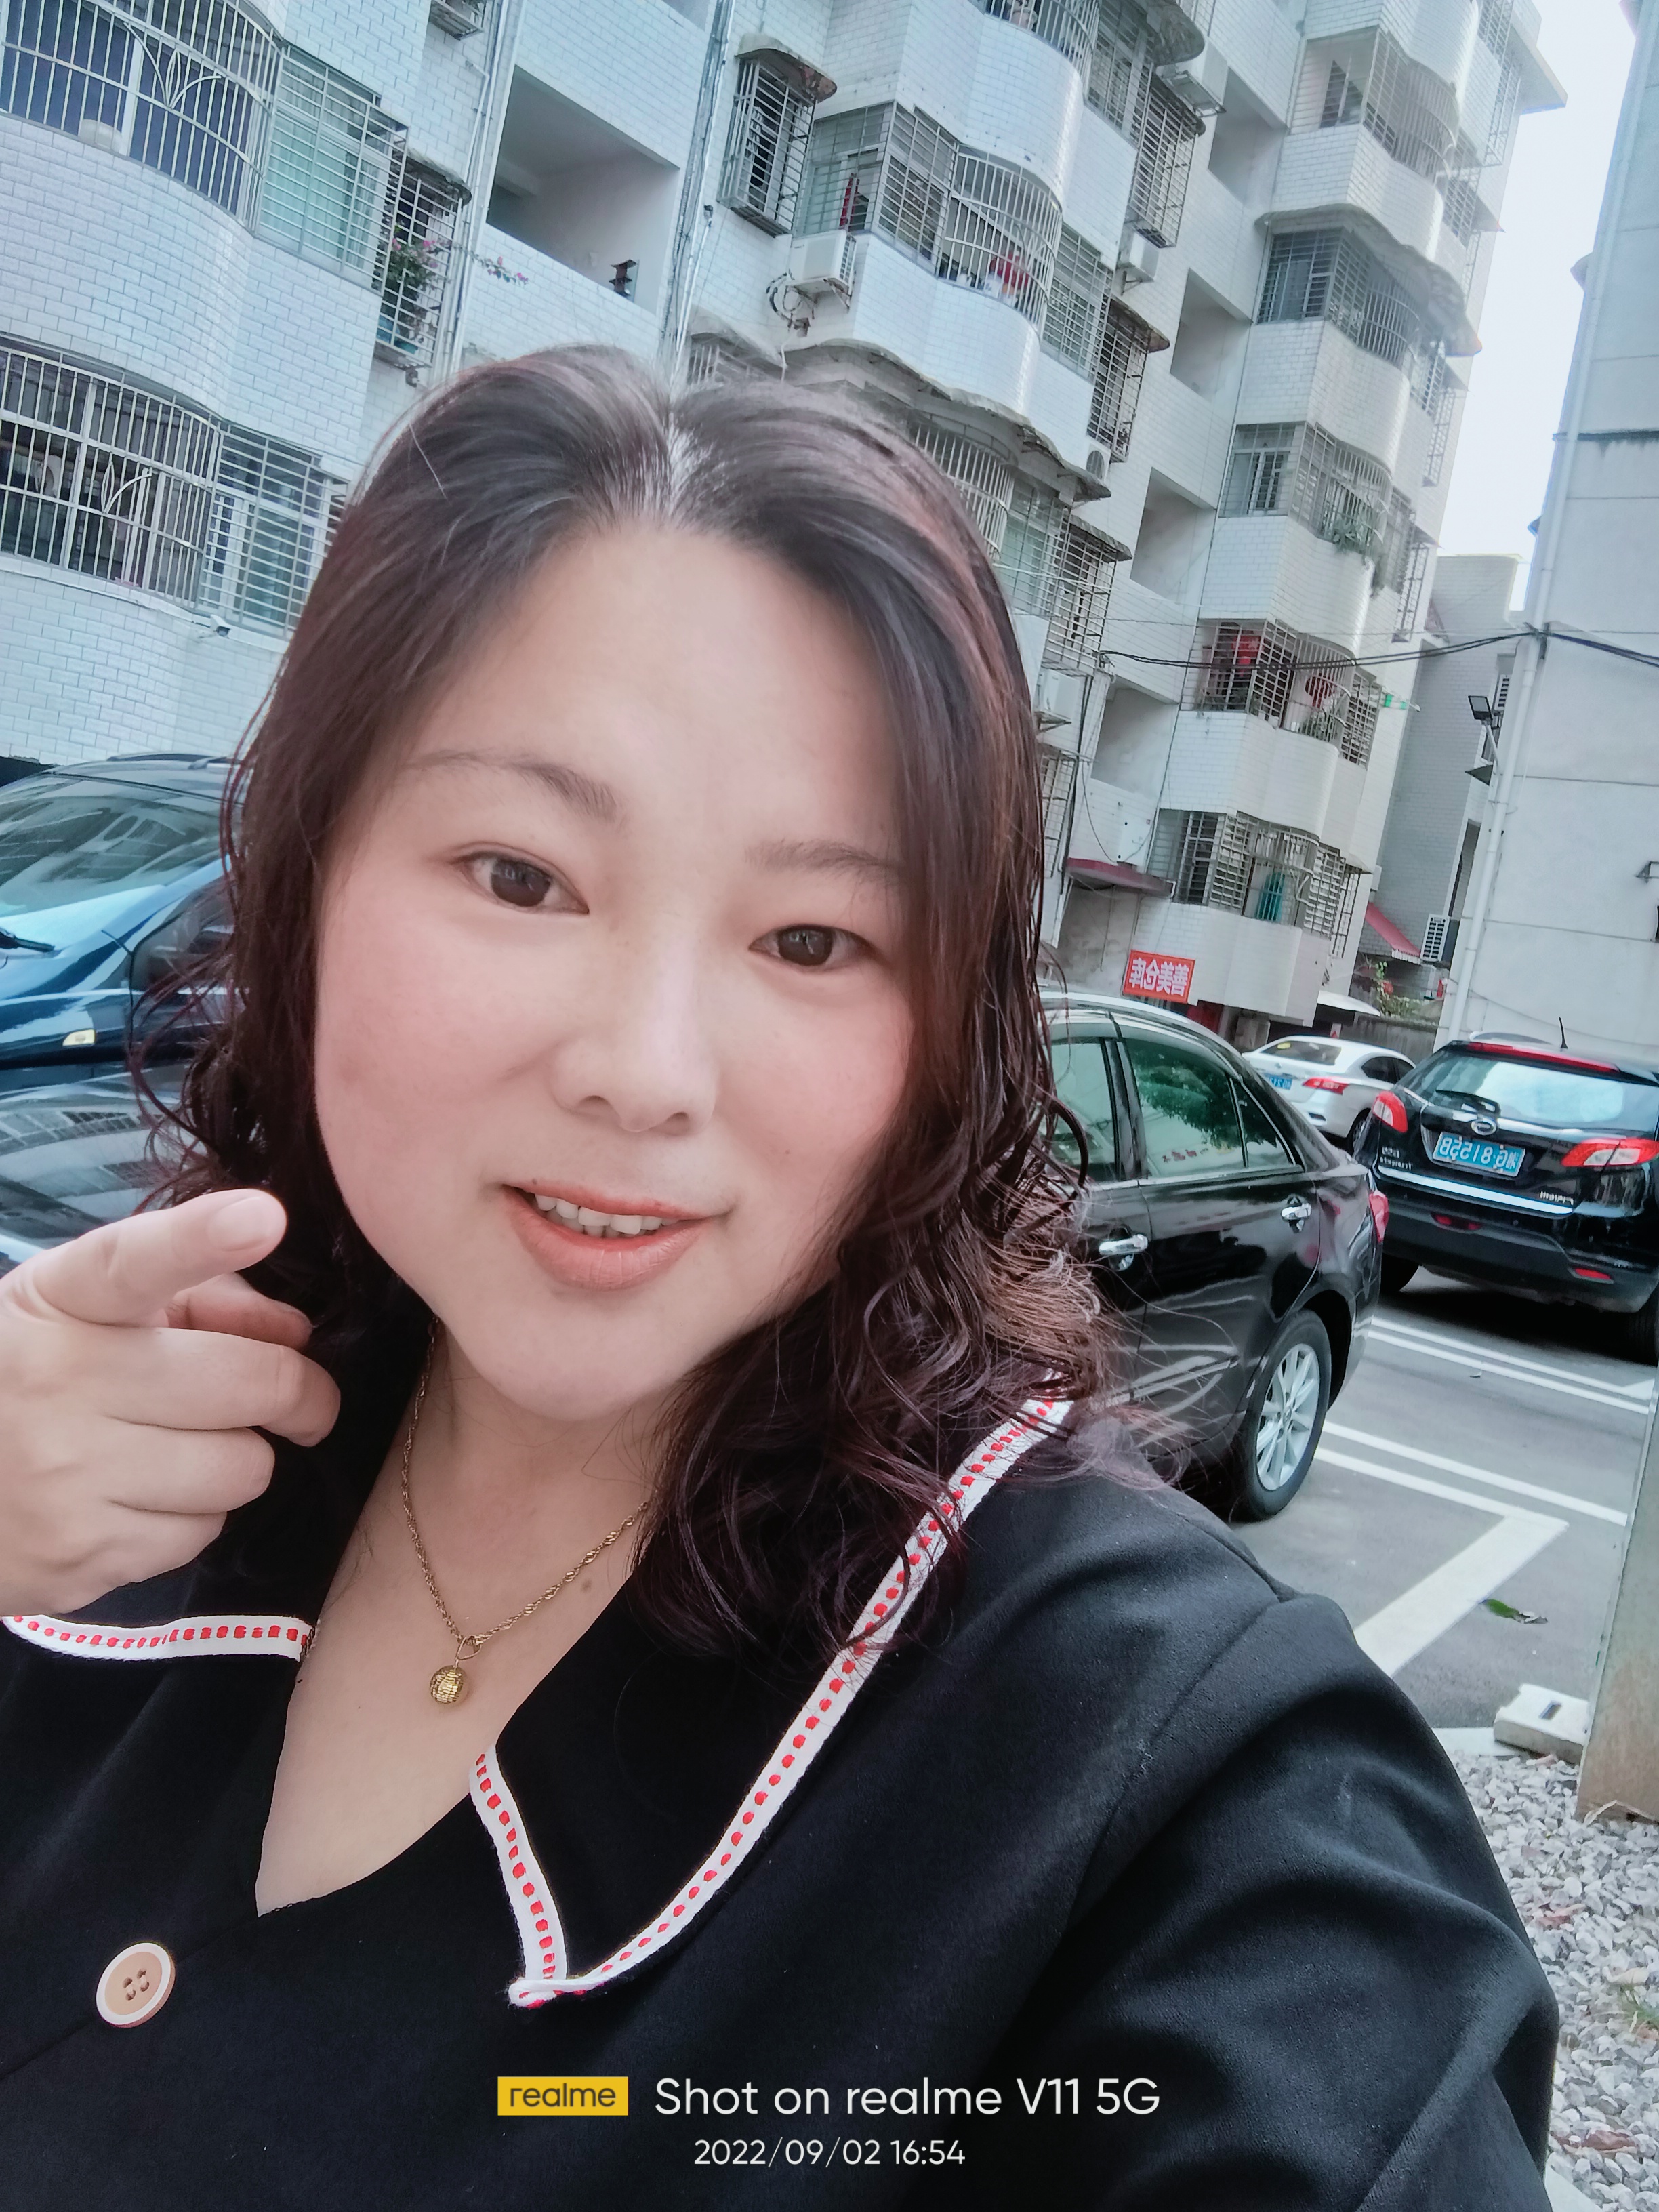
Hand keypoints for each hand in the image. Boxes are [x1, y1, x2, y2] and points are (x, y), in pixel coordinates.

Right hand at [0, 1190, 339, 1616]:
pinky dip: (193, 1516)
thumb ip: (202, 1296)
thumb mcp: (91, 1310)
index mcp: (62, 1300)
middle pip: (253, 1384)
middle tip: (295, 1399)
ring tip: (185, 1448)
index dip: (203, 1238)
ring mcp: (67, 1474)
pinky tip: (142, 1497)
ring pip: (245, 1467)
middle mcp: (60, 1380)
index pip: (135, 1261)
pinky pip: (203, 1532)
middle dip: (299, 1392)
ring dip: (237, 1457)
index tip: (262, 1217)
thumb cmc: (33, 1379)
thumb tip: (296, 1335)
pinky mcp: (82, 1554)